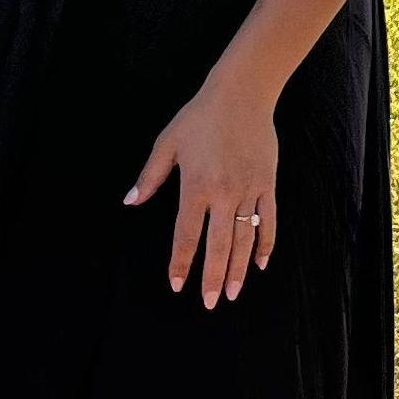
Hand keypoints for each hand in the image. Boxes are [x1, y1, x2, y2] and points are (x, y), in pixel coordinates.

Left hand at [123, 71, 278, 306]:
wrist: (242, 94)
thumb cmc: (199, 118)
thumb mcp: (167, 143)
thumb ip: (150, 176)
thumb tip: (130, 202)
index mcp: (196, 186)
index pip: (186, 235)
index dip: (181, 262)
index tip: (177, 284)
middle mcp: (224, 194)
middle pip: (218, 245)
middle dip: (212, 277)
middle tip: (208, 303)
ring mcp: (250, 190)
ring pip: (245, 239)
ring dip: (238, 269)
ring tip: (231, 293)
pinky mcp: (267, 184)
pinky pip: (268, 221)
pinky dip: (265, 244)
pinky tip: (260, 264)